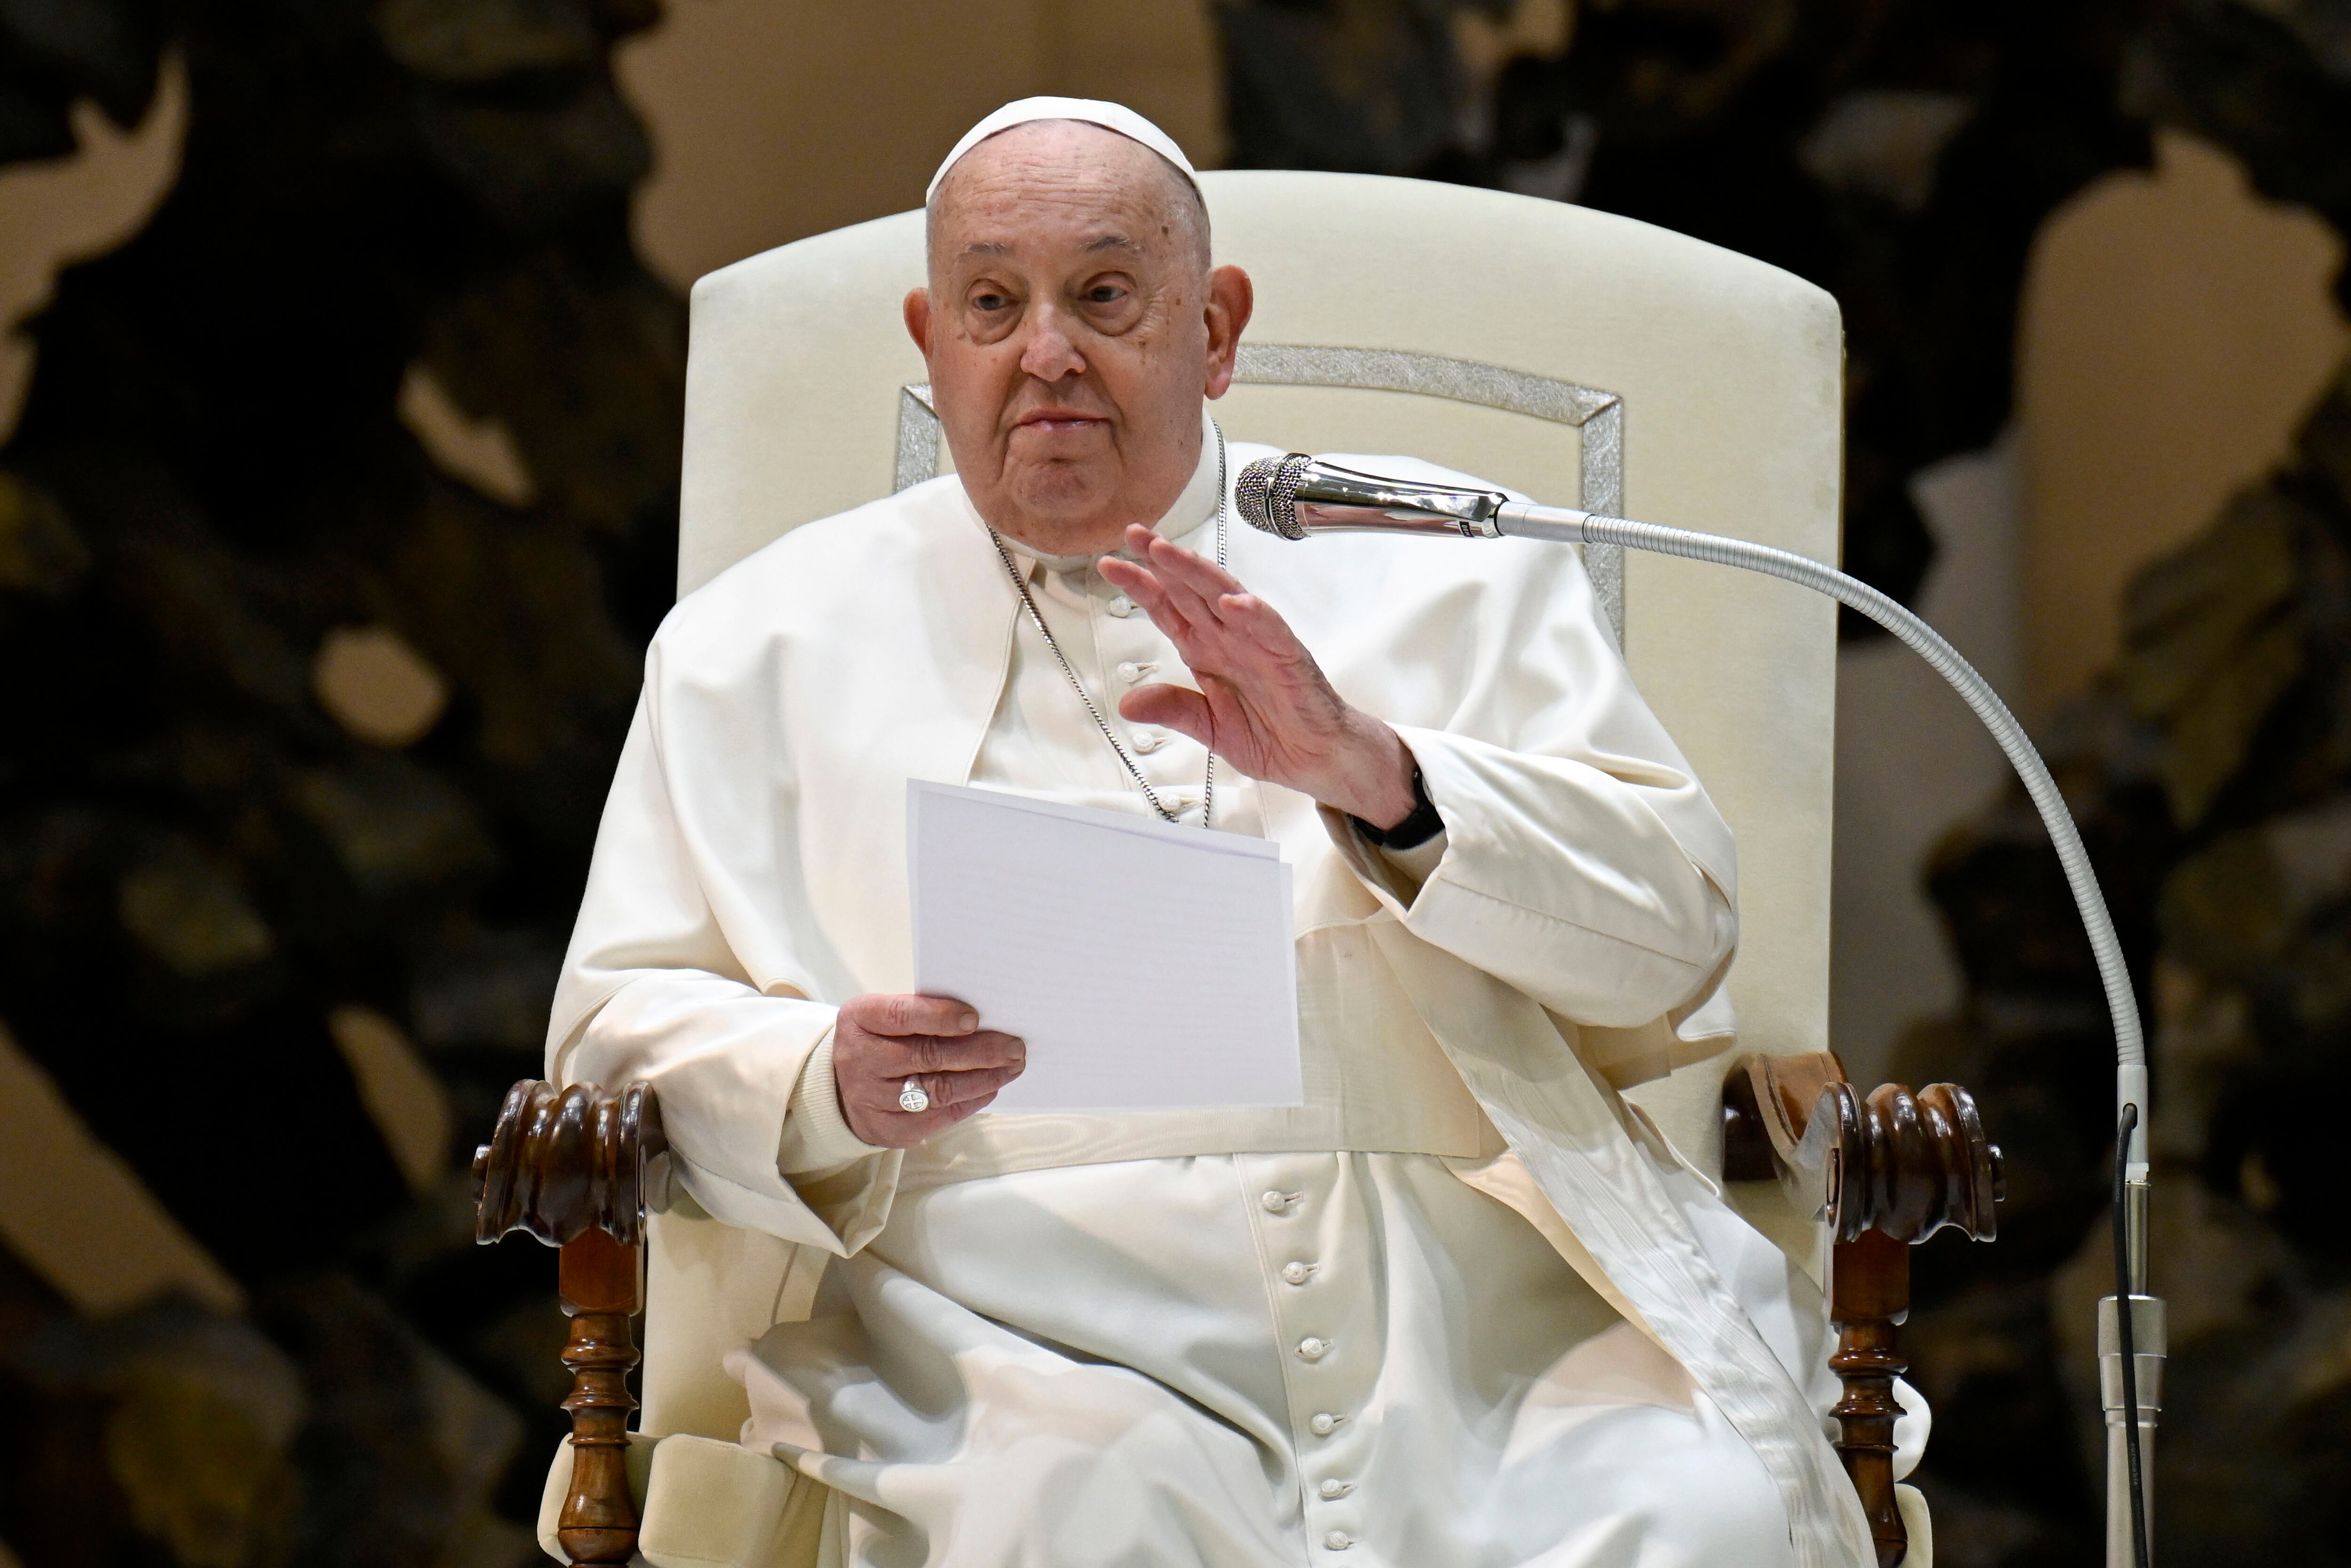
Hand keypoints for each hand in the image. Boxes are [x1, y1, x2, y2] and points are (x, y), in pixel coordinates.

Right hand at [831, 993, 1025, 1147]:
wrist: (841, 1087)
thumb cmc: (878, 1040)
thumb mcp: (884, 1015)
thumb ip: (922, 1012)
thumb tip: (984, 1018)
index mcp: (860, 1021)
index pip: (901, 1016)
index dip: (940, 1017)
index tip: (975, 1017)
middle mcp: (861, 1061)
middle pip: (927, 1056)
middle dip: (979, 1051)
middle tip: (1015, 1047)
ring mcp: (873, 1099)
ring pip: (939, 1090)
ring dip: (984, 1078)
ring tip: (1012, 1066)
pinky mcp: (890, 1129)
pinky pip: (941, 1116)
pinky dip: (972, 1100)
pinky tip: (991, 1086)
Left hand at [1096, 524, 1417, 826]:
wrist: (1318, 759)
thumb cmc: (1273, 735)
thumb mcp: (1209, 728)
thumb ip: (1173, 709)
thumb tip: (1127, 703)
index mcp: (1208, 651)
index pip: (1168, 609)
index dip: (1140, 586)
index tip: (1110, 565)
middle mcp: (1230, 639)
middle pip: (1191, 591)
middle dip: (1163, 562)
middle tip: (1135, 535)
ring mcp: (1259, 644)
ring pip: (1226, 597)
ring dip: (1198, 574)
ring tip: (1170, 553)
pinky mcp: (1289, 658)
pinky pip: (1271, 630)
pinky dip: (1253, 614)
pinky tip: (1233, 602)